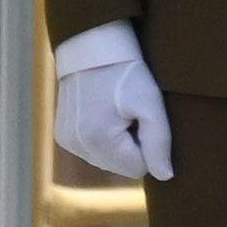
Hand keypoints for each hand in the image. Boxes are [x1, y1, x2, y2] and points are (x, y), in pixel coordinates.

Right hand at [50, 23, 177, 181]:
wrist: (91, 49)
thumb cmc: (125, 73)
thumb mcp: (150, 103)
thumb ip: (159, 142)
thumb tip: (164, 176)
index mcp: (98, 141)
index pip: (138, 169)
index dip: (147, 147)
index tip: (142, 121)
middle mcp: (77, 147)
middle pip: (121, 168)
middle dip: (132, 146)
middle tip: (131, 115)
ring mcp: (66, 142)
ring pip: (107, 161)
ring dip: (118, 144)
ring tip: (118, 113)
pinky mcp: (62, 136)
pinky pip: (92, 151)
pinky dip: (103, 139)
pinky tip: (104, 114)